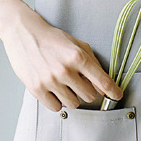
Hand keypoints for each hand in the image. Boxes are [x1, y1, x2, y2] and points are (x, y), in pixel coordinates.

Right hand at [1, 7, 121, 111]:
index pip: (103, 82)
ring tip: (63, 84)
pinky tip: (53, 90)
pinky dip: (56, 101)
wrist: (24, 33)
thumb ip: (93, 65)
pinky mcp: (37, 88)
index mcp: (78, 57)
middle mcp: (65, 70)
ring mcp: (50, 80)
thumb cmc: (52, 39)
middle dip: (86, 90)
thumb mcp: (77, 45)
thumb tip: (104, 87)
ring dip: (71, 97)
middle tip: (77, 81)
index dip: (113, 91)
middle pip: (89, 96)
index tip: (117, 96)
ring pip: (73, 104)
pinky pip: (56, 108)